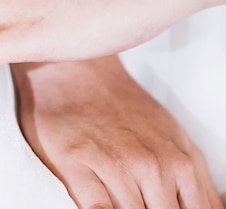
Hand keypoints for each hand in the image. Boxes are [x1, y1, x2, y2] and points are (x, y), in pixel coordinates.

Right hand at [12, 56, 222, 208]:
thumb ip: (193, 183)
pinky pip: (96, 208)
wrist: (77, 72)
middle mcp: (150, 166)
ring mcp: (113, 165)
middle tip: (143, 201)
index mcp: (181, 163)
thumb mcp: (174, 140)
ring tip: (120, 200)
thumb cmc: (122, 108)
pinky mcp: (74, 163)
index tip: (166, 204)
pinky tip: (103, 204)